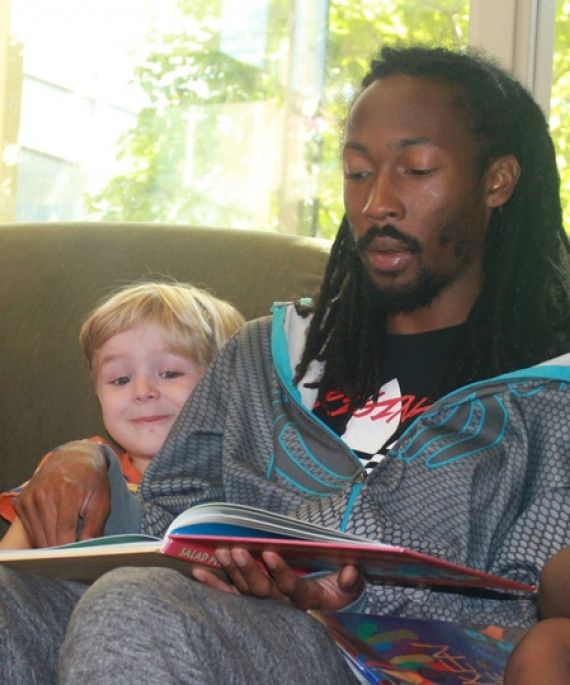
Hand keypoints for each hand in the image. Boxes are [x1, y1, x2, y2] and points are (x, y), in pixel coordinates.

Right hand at [14, 441, 110, 546]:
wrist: (73, 458)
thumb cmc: (91, 480)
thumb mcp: (102, 500)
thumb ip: (95, 526)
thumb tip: (86, 551)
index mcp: (67, 490)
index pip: (64, 532)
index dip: (71, 550)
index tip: (79, 562)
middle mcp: (44, 493)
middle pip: (50, 538)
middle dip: (63, 550)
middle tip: (76, 555)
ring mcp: (30, 497)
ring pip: (39, 538)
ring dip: (53, 544)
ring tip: (68, 539)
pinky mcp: (22, 502)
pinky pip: (32, 531)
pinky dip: (44, 535)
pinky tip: (56, 528)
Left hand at [192, 547, 363, 610]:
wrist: (324, 604)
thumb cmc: (337, 590)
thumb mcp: (350, 586)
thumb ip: (351, 580)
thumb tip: (349, 571)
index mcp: (305, 599)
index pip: (291, 588)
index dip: (281, 572)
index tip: (270, 553)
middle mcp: (281, 605)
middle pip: (262, 591)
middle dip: (248, 570)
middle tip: (237, 550)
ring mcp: (264, 603)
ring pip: (245, 591)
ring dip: (231, 573)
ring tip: (221, 553)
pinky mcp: (251, 599)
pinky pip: (230, 596)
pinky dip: (213, 585)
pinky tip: (197, 573)